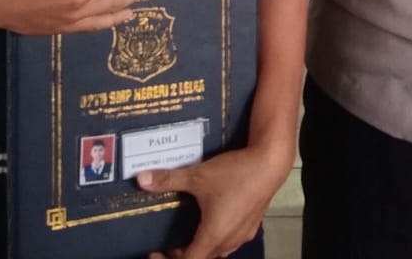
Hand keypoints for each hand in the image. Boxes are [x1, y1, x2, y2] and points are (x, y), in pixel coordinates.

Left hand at [139, 144, 290, 258]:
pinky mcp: (253, 225)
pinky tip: (216, 217)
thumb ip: (169, 180)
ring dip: (203, 245)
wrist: (271, 163)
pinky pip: (231, 240)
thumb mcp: (198, 176)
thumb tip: (141, 179)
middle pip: (204, 257)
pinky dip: (218, 236)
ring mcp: (243, 234)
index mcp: (213, 236)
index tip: (156, 251)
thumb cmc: (235, 174)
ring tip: (191, 229)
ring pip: (219, 250)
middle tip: (170, 240)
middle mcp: (229, 241)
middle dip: (185, 253)